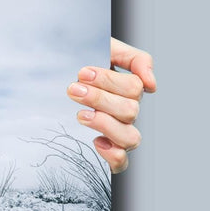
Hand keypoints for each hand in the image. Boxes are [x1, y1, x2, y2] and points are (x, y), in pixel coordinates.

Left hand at [67, 36, 155, 172]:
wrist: (57, 71)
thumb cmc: (84, 62)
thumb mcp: (108, 48)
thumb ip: (135, 58)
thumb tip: (151, 83)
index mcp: (130, 89)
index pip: (134, 88)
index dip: (109, 81)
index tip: (82, 73)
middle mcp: (128, 112)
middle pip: (130, 111)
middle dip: (100, 99)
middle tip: (74, 89)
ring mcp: (119, 132)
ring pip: (130, 138)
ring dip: (105, 125)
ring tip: (80, 114)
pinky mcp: (108, 150)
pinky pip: (121, 162)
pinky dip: (112, 154)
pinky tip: (96, 141)